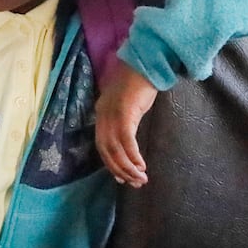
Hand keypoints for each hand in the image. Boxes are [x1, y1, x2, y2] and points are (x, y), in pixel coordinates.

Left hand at [95, 60, 158, 187]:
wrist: (145, 64)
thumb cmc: (140, 84)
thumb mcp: (128, 105)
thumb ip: (125, 120)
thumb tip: (129, 142)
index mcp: (102, 113)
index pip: (101, 144)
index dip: (110, 163)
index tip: (121, 178)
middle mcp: (103, 114)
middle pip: (106, 150)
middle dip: (120, 170)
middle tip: (134, 183)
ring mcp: (112, 113)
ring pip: (115, 148)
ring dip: (128, 167)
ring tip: (141, 178)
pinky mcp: (124, 112)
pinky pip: (126, 140)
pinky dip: (132, 156)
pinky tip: (141, 165)